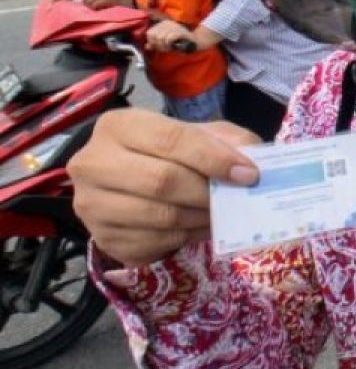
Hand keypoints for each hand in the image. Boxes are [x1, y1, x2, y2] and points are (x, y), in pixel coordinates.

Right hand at [68, 109, 260, 267]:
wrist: (124, 181)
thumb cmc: (166, 151)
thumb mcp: (196, 133)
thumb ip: (226, 140)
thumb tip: (251, 162)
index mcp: (119, 126)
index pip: (171, 140)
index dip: (214, 159)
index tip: (248, 174)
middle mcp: (93, 163)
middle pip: (162, 181)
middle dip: (207, 193)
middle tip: (235, 198)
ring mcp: (91, 204)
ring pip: (159, 216)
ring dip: (200, 218)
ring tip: (221, 213)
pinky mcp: (101, 237)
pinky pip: (152, 243)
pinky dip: (185, 237)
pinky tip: (199, 227)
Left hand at [146, 20, 192, 51]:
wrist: (195, 40)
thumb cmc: (179, 41)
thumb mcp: (165, 42)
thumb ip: (156, 43)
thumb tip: (146, 46)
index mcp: (162, 24)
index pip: (149, 33)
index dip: (152, 42)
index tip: (159, 46)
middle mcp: (166, 23)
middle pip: (154, 36)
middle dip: (158, 45)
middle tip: (165, 48)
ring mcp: (173, 26)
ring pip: (160, 38)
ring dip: (165, 46)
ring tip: (170, 47)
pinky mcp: (179, 31)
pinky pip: (169, 38)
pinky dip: (170, 44)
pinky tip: (174, 45)